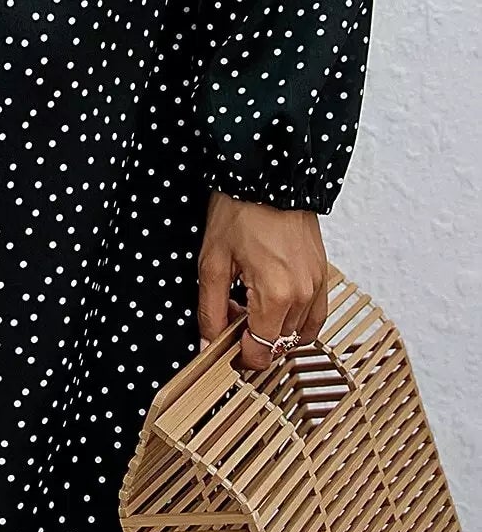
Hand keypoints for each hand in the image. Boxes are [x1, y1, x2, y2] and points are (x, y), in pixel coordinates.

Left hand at [196, 190, 329, 371]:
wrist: (269, 176)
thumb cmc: (239, 212)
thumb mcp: (213, 261)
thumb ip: (210, 309)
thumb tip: (208, 345)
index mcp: (275, 295)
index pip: (261, 353)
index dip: (239, 355)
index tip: (224, 342)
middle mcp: (302, 296)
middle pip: (278, 345)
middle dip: (252, 337)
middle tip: (230, 309)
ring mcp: (317, 286)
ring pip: (295, 334)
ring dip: (273, 328)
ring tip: (250, 300)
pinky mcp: (323, 276)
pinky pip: (314, 317)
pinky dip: (295, 321)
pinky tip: (274, 303)